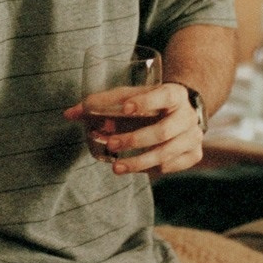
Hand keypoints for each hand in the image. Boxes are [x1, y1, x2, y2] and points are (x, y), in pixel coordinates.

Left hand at [64, 81, 202, 177]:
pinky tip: (134, 168)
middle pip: (163, 131)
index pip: (163, 95)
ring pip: (167, 153)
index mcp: (174, 93)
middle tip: (111, 145)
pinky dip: (150, 169)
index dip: (146, 101)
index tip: (126, 108)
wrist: (182, 110)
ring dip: (139, 162)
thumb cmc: (149, 101)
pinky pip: (171, 166)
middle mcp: (188, 115)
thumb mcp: (129, 96)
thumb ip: (101, 103)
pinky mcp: (194, 154)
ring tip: (116, 167)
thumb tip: (68, 114)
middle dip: (135, 140)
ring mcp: (193, 136)